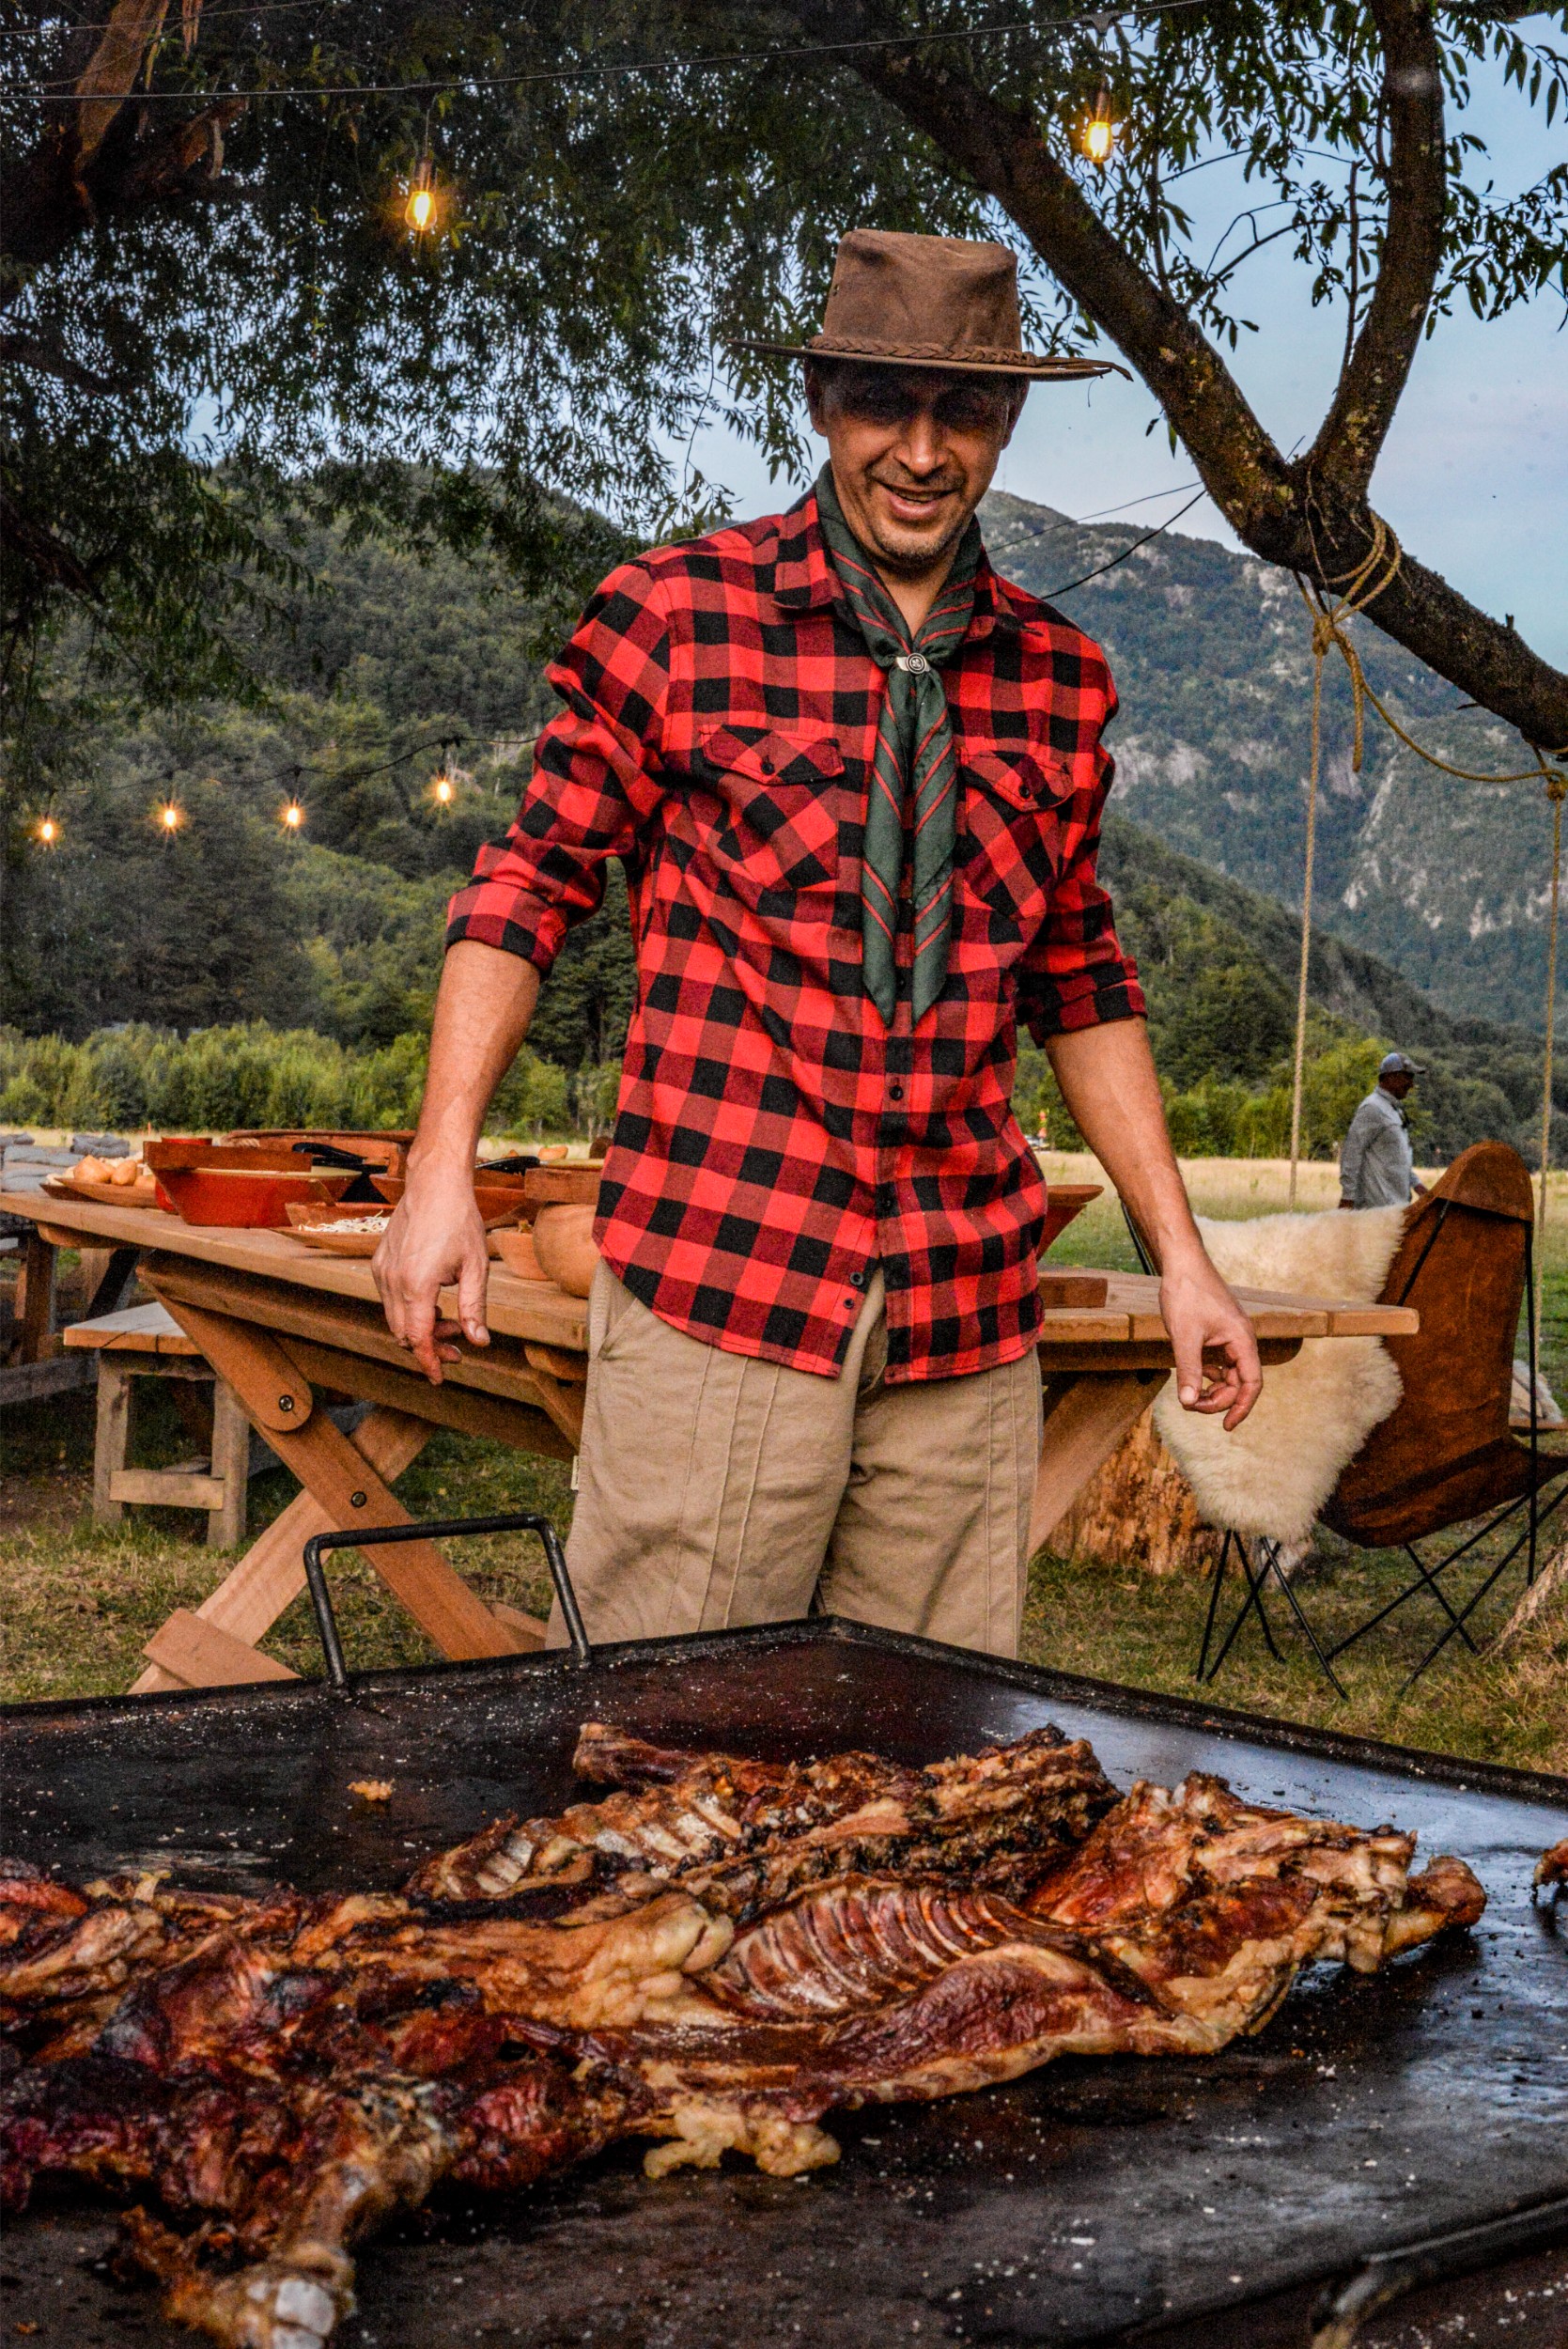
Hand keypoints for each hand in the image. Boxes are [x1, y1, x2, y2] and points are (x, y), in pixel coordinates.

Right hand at [372, 1163, 490, 1383]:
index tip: (440, 1378)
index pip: (417, 1340)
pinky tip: (433, 1301)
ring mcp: (381, 1271)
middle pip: (403, 1334)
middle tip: (458, 1347)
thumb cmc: (459, 1220)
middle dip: (429, 1347)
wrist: (434, 1183)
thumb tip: (479, 1342)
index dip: (429, 1362)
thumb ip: (474, 1308)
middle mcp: (392, 1281)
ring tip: (450, 1321)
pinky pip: (388, 1299)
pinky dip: (408, 1310)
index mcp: (416, 1286)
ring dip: (419, 1329)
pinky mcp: (379, 1262)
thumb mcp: (476, 1267)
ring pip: (393, 1319)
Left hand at [1158, 1246, 1262, 1430]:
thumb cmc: (1186, 1294)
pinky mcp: (1217, 1333)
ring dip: (1211, 1388)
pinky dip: (1206, 1373)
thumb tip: (1189, 1403)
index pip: (1252, 1383)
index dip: (1242, 1408)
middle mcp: (1241, 1339)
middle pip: (1238, 1383)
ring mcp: (1229, 1336)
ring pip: (1227, 1374)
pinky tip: (1190, 1373)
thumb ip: (1188, 1371)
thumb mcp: (1184, 1337)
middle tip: (1191, 1405)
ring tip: (1189, 1393)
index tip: (1226, 1426)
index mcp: (1242, 1340)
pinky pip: (1218, 1362)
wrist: (1181, 1263)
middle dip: (1218, 1399)